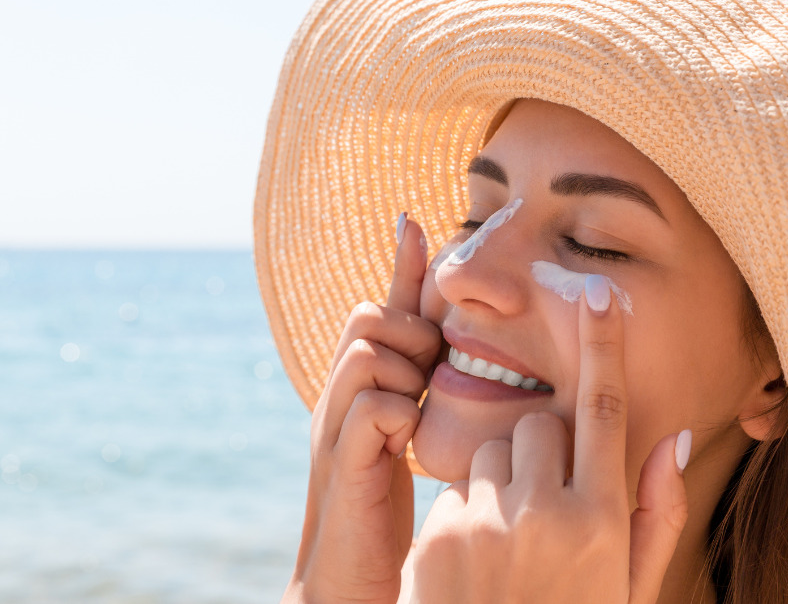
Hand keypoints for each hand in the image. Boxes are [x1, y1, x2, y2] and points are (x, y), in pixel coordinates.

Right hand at [284, 215, 438, 603]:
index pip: (381, 310)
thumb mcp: (410, 442)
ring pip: (367, 350)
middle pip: (368, 316)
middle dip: (408, 330)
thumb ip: (425, 395)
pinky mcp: (341, 464)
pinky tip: (408, 442)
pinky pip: (370, 406)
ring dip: (404, 369)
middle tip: (428, 371)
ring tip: (418, 407)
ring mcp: (335, 428)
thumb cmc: (386, 515)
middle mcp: (340, 398)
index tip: (416, 220)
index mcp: (362, 390)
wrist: (349, 584)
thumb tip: (452, 354)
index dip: (400, 266)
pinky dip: (396, 413)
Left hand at [410, 275, 690, 603]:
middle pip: (539, 425)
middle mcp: (547, 514)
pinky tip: (475, 566)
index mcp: (603, 522)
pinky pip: (456, 489)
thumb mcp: (629, 587)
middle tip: (543, 507)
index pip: (604, 411)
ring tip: (508, 547)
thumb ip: (657, 514)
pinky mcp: (439, 535)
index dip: (602, 346)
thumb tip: (674, 436)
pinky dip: (468, 511)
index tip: (597, 293)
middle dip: (542, 450)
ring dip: (502, 481)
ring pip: (492, 451)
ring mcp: (488, 524)